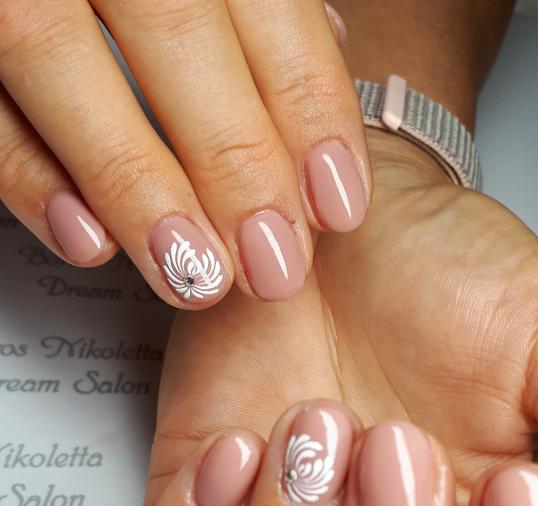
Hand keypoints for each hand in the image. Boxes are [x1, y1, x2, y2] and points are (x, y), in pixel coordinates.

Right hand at [0, 1, 369, 305]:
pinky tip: (87, 239)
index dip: (307, 106)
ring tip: (196, 274)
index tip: (336, 203)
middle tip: (275, 262)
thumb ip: (255, 0)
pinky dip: (25, 172)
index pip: (263, 0)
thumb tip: (329, 43)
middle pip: (176, 29)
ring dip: (136, 183)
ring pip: (58, 55)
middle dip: (235, 159)